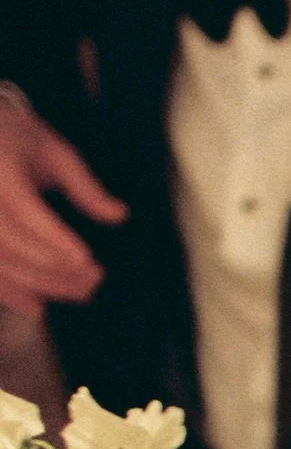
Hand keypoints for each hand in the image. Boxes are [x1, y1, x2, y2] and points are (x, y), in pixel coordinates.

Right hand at [0, 97, 126, 320]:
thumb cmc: (18, 140)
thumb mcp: (54, 152)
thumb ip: (86, 186)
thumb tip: (120, 215)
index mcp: (0, 170)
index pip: (24, 208)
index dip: (53, 237)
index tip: (86, 259)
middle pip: (12, 243)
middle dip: (54, 267)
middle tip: (95, 279)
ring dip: (40, 284)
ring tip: (81, 291)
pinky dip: (10, 294)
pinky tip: (39, 308)